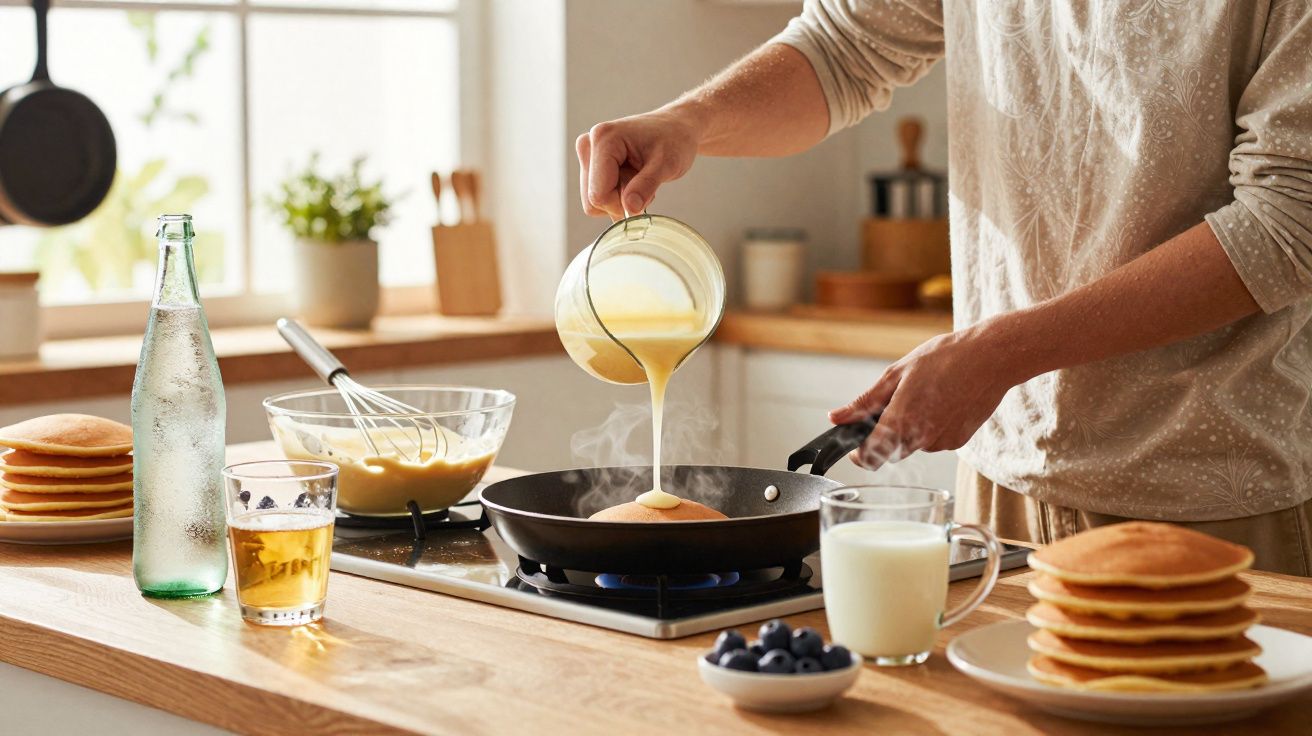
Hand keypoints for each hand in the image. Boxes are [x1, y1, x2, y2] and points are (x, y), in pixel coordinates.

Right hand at [575, 108, 701, 220]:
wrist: (674, 128)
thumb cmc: (673, 140)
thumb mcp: (667, 164)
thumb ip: (646, 185)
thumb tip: (629, 208)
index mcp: (603, 139)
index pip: (598, 195)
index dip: (621, 205)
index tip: (644, 194)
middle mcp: (588, 144)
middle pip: (593, 200)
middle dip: (619, 202)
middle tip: (643, 184)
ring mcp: (587, 153)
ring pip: (592, 201)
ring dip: (618, 199)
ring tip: (638, 178)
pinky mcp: (590, 162)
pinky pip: (596, 195)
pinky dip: (615, 195)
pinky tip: (630, 178)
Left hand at [829, 322, 1027, 469]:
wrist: (991, 358)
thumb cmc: (945, 359)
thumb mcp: (896, 374)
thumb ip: (864, 402)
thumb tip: (836, 418)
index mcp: (901, 420)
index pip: (870, 457)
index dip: (858, 454)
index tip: (855, 445)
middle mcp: (922, 438)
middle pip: (891, 451)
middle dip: (886, 434)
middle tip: (895, 402)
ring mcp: (942, 442)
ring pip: (913, 445)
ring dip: (910, 429)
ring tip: (924, 396)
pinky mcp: (958, 441)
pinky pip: (934, 441)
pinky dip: (931, 427)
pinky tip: (941, 403)